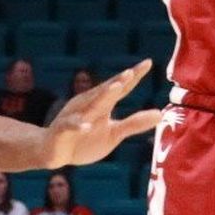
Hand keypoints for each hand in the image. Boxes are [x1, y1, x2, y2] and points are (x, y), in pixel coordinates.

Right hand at [37, 59, 162, 167]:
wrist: (54, 152)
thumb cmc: (86, 140)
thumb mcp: (114, 133)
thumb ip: (135, 123)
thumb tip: (160, 113)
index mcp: (102, 104)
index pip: (120, 88)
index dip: (133, 76)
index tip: (148, 62)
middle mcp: (89, 105)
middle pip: (105, 91)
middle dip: (117, 82)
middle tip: (131, 72)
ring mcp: (76, 116)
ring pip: (89, 105)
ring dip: (102, 95)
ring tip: (115, 87)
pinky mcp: (63, 130)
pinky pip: (71, 126)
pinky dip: (79, 125)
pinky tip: (88, 125)